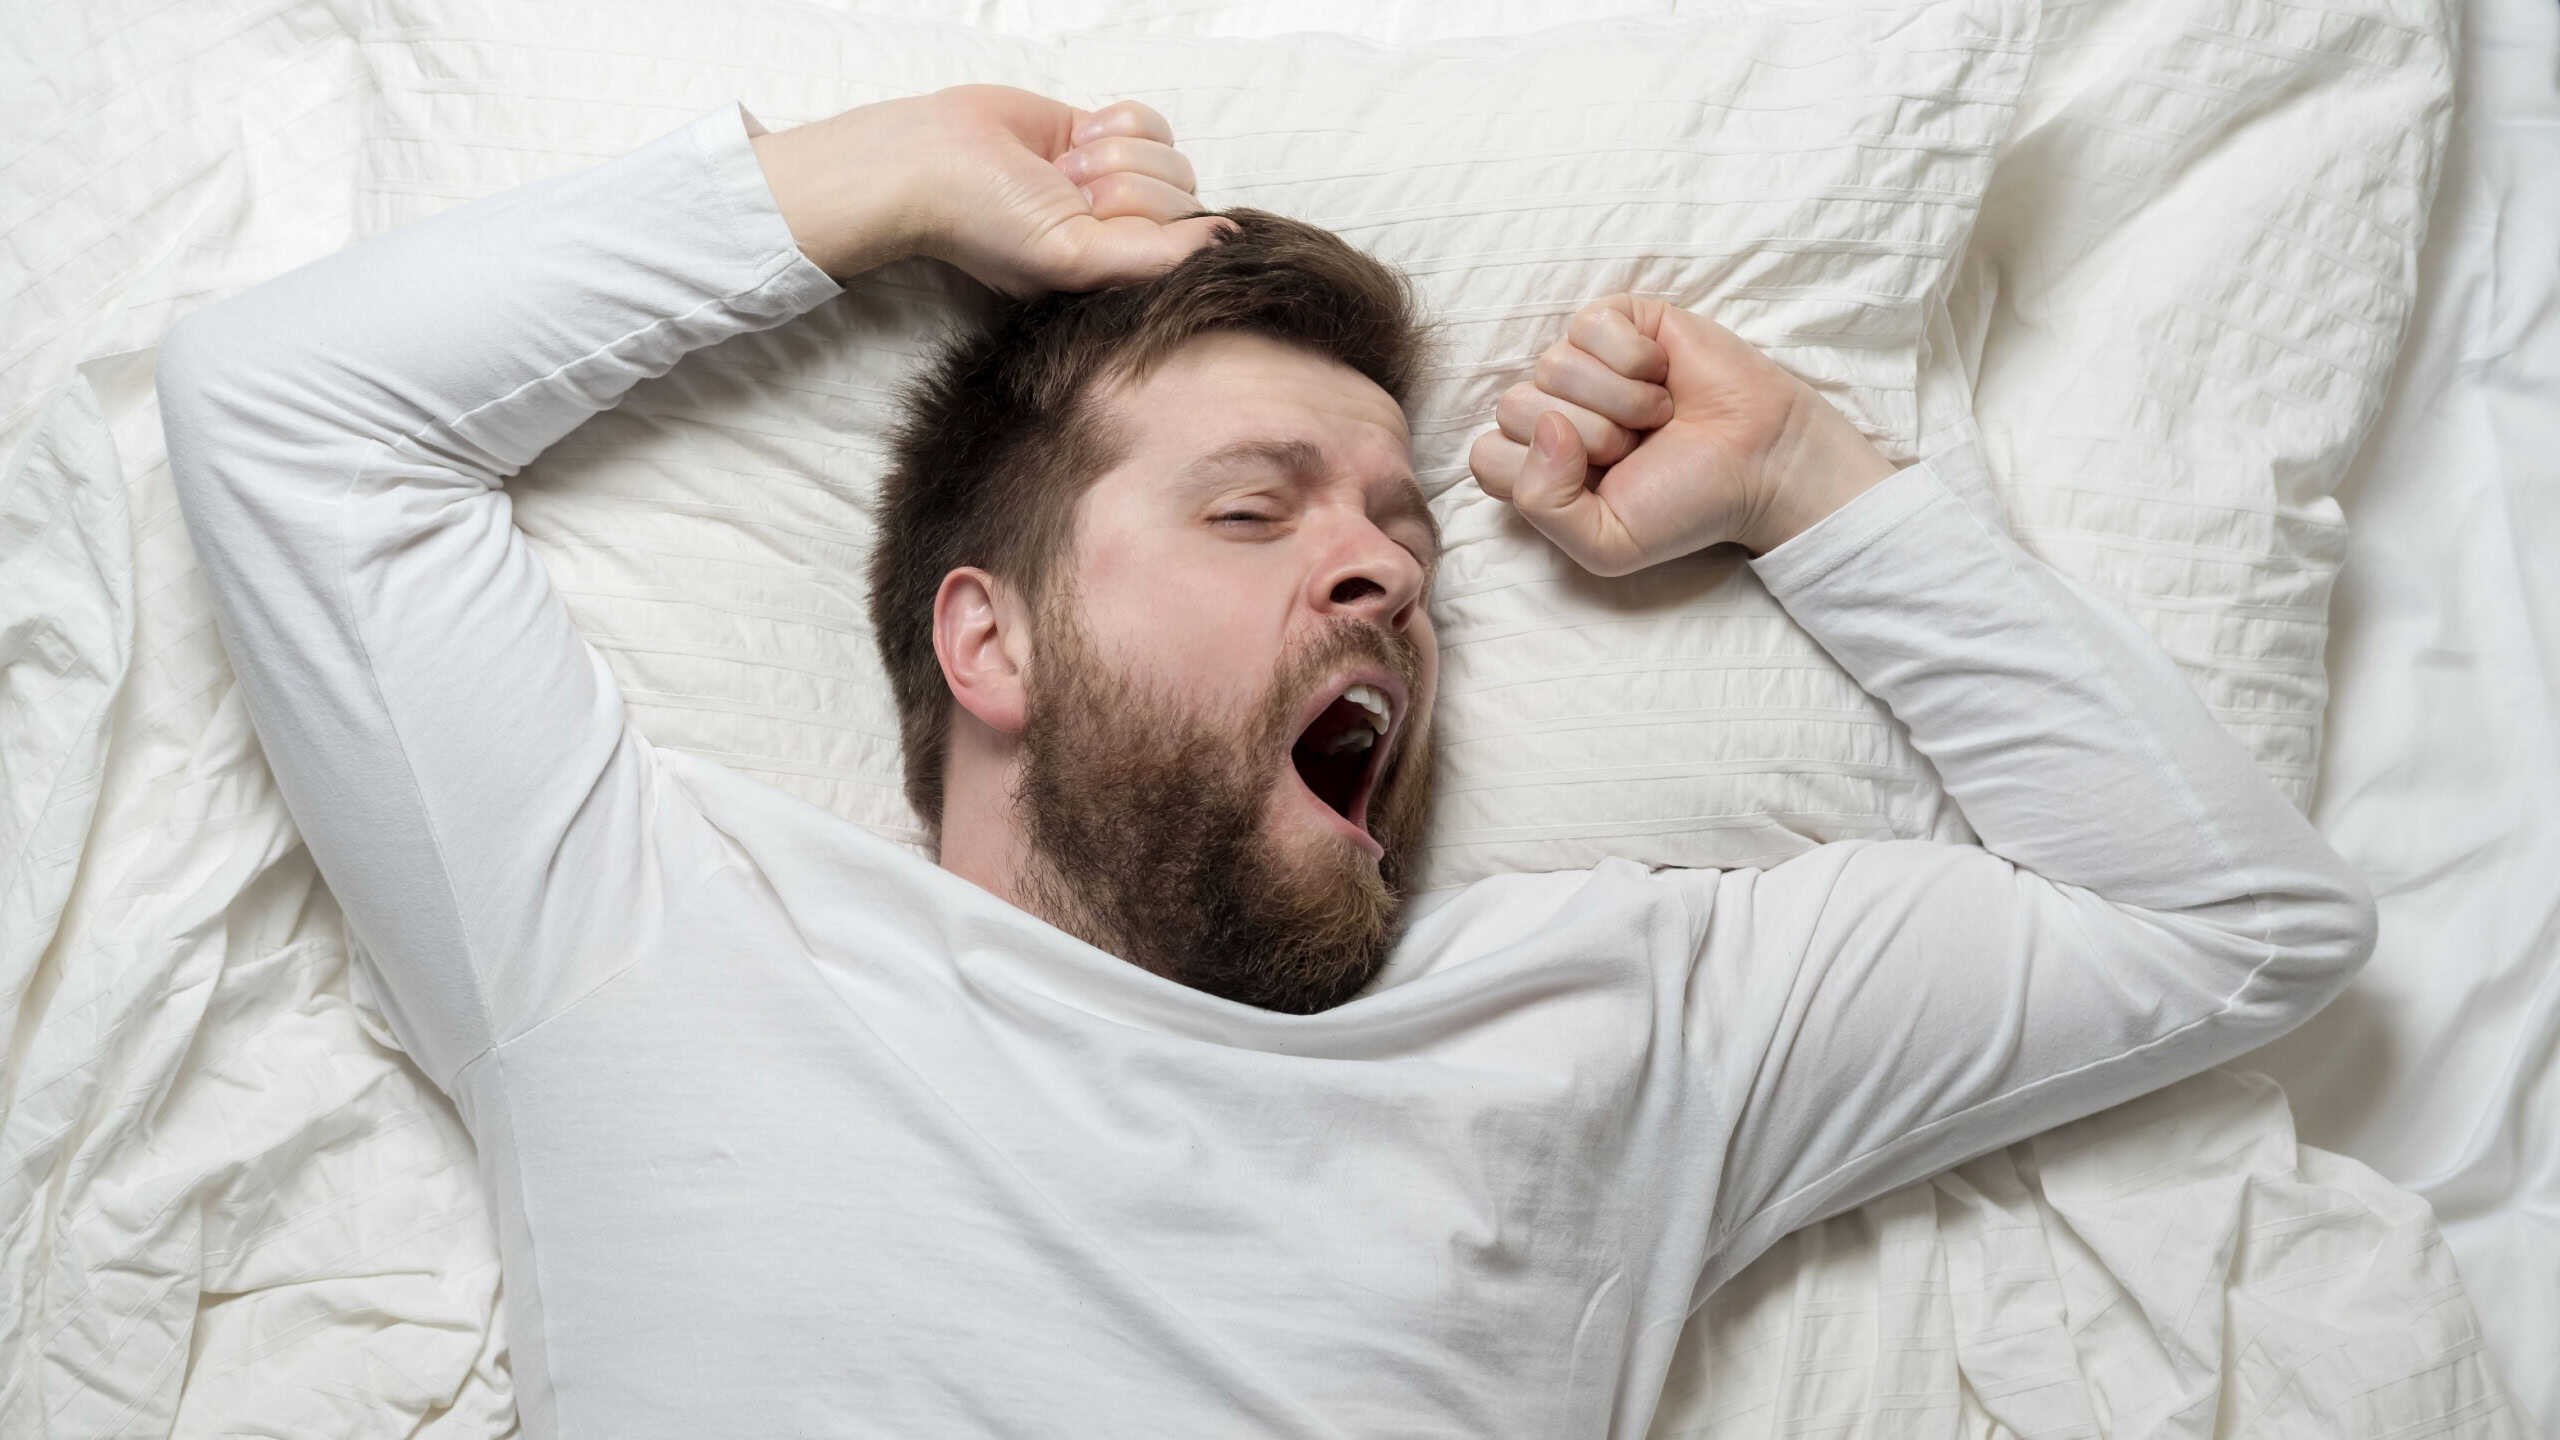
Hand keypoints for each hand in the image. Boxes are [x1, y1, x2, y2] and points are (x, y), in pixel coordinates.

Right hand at [750, 86, 1231, 295]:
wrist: (931, 160)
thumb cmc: (990, 224)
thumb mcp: (1074, 258)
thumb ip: (1155, 257)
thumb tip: (1227, 239)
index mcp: (1122, 273)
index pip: (1187, 243)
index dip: (1148, 218)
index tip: (1093, 216)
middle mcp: (1126, 231)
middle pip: (1183, 195)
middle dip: (1122, 184)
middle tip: (1064, 191)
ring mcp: (1117, 180)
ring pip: (1171, 156)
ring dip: (1113, 154)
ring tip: (1061, 169)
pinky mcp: (1104, 135)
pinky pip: (1153, 121)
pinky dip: (1117, 123)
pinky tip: (1074, 138)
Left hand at [1467, 295, 1893, 570]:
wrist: (1760, 462)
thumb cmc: (1685, 505)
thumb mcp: (1606, 544)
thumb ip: (1543, 506)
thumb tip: (1544, 425)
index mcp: (1537, 467)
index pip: (1486, 457)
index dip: (1541, 474)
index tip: (1601, 484)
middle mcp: (1550, 411)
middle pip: (1514, 408)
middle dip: (1588, 437)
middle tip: (1638, 449)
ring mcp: (1581, 363)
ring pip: (1553, 365)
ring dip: (1620, 400)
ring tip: (1657, 417)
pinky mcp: (1618, 322)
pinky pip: (1590, 326)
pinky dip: (1635, 358)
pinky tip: (1663, 376)